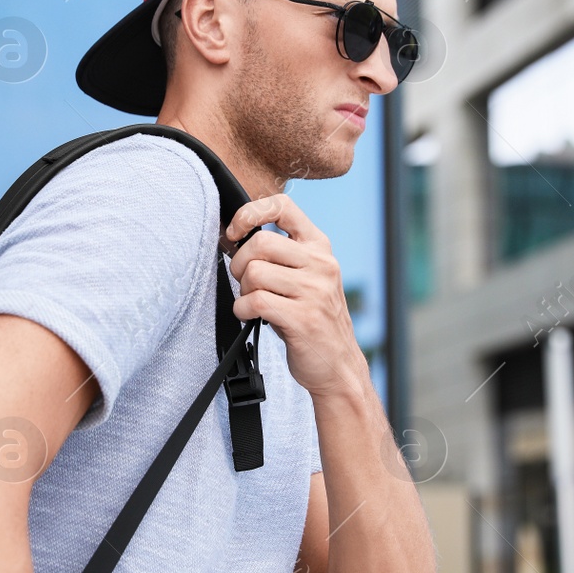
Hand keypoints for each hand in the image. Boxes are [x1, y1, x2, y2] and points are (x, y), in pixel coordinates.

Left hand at [222, 195, 365, 398]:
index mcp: (319, 247)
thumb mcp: (306, 277)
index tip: (236, 231)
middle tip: (245, 282)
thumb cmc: (311, 319)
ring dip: (243, 291)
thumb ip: (281, 254)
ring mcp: (314, 291)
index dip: (250, 212)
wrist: (338, 366)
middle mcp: (320, 264)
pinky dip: (243, 310)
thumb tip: (235, 236)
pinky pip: (255, 302)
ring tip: (254, 303)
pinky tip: (252, 316)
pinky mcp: (303, 318)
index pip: (283, 206)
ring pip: (255, 273)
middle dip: (240, 264)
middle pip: (260, 242)